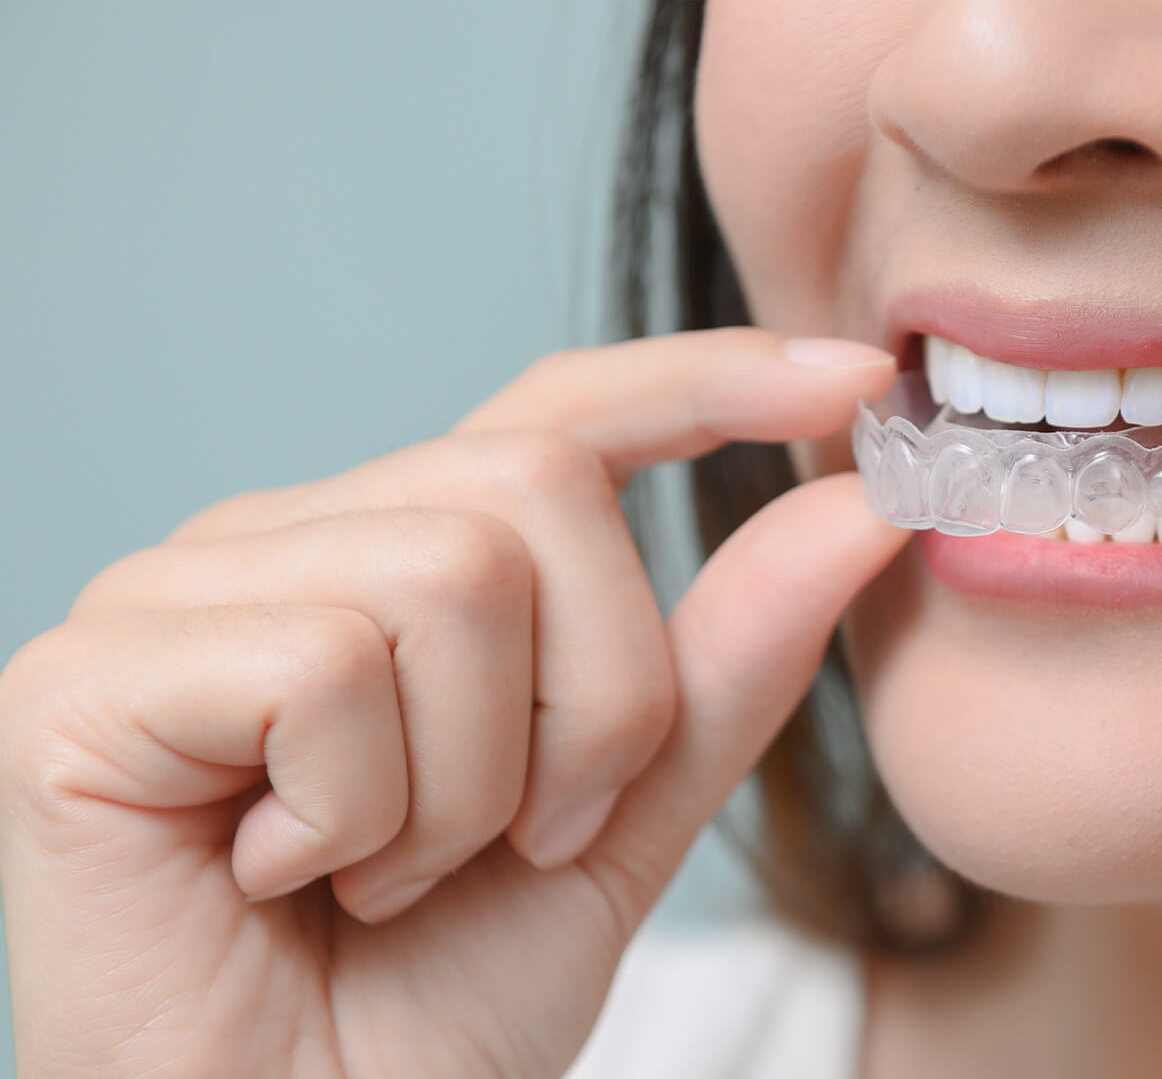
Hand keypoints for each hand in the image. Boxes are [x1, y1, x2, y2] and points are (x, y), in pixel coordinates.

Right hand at [0, 329, 908, 1077]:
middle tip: (525, 840)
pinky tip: (287, 878)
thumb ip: (722, 666)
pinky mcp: (84, 680)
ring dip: (475, 784)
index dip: (706, 382)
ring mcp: (171, 597)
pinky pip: (327, 665)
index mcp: (394, 554)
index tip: (855, 379)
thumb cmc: (434, 1002)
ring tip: (389, 875)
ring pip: (450, 575)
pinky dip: (362, 811)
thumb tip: (857, 511)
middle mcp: (281, 542)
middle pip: (540, 492)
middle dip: (595, 705)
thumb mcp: (621, 819)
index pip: (560, 414)